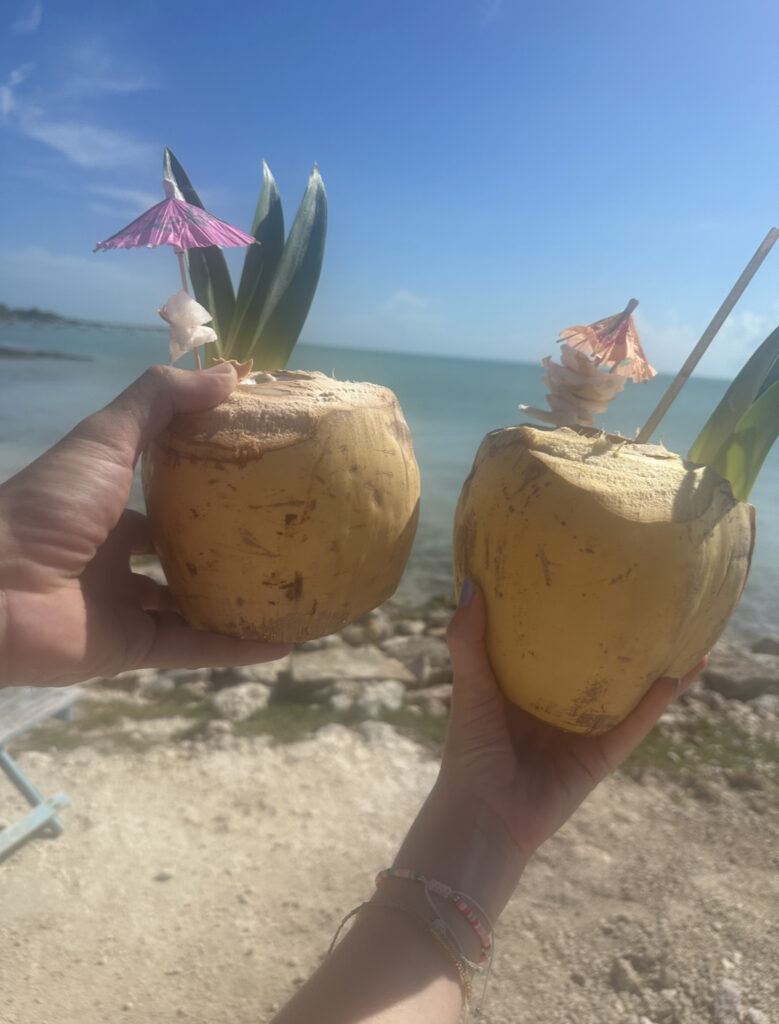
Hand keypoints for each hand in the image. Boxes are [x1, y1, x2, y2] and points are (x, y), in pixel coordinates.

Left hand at [0, 363, 289, 687]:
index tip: (256, 474)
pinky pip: (191, 649)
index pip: (161, 496)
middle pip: (178, 553)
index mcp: (104, 507)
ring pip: (189, 606)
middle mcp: (114, 558)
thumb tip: (232, 372)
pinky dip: (233, 650)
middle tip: (280, 536)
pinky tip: (280, 642)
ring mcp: (123, 606)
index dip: (203, 485)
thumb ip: (160, 401)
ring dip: (233, 601)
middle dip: (223, 547)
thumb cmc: (49, 507)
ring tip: (288, 590)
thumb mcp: (105, 440)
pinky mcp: (130, 648)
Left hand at [442, 582, 704, 864]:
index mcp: (525, 687)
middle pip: (596, 668)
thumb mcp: (468, 688)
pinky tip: (678, 673)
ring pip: (626, 694)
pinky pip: (634, 725)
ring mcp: (583, 732)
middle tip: (643, 600)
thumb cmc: (469, 752)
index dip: (568, 618)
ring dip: (655, 669)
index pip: (552, 645)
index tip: (585, 581)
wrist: (484, 816)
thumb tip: (474, 584)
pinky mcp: (601, 756)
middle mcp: (558, 707)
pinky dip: (656, 702)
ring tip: (682, 635)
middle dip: (619, 641)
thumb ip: (468, 641)